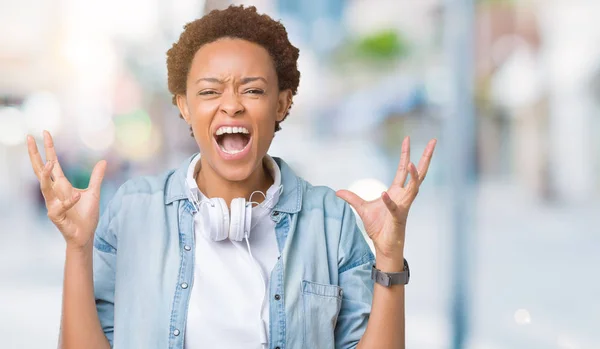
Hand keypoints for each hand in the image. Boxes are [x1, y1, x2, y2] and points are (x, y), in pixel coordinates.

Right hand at [27, 131, 106, 249]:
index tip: (45, 132)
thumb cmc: (86, 215)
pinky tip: (78, 196)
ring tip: (50, 162)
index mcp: (62, 184)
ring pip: (44, 187)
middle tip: (29, 138)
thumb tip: (103, 161)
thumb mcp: (94, 192)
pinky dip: (69, 201)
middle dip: (34, 155)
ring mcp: (52, 203)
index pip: (53, 163)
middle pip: (40, 170)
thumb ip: (96, 177)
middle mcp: (54, 192)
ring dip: (46, 175)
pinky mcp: (56, 215)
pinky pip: (60, 206)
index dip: (49, 148)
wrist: (85, 234)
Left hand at [336, 136, 435, 262]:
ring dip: (413, 176)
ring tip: (413, 163)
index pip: (403, 168)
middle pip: (418, 173)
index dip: (406, 153)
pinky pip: (394, 207)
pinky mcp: (397, 217)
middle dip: (426, 157)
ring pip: (413, 188)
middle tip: (434, 141)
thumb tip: (337, 191)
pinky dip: (389, 201)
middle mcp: (404, 196)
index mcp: (397, 191)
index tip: (407, 138)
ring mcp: (403, 206)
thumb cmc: (378, 227)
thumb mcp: (362, 208)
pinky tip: (384, 193)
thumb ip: (352, 198)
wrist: (383, 245)